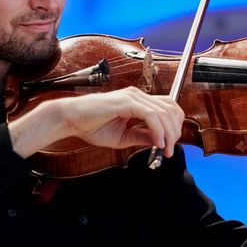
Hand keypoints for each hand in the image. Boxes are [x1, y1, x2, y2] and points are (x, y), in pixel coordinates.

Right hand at [9, 87, 184, 158]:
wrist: (71, 119)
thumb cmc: (92, 126)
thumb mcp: (123, 137)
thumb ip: (141, 136)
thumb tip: (160, 141)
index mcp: (138, 101)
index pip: (168, 107)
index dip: (174, 126)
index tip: (169, 146)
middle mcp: (138, 95)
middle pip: (171, 109)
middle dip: (175, 132)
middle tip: (169, 151)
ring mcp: (132, 97)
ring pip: (164, 112)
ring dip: (168, 133)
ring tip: (164, 149)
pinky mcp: (126, 102)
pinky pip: (151, 115)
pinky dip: (158, 130)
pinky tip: (157, 142)